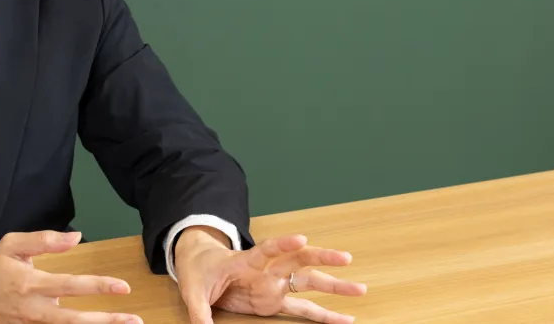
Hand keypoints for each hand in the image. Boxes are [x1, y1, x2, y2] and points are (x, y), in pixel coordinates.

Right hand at [0, 231, 142, 323]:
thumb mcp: (12, 245)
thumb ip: (44, 240)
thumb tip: (76, 237)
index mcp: (31, 284)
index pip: (71, 286)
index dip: (98, 286)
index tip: (123, 287)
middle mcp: (34, 310)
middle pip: (75, 320)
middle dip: (106, 322)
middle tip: (134, 322)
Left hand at [174, 228, 366, 323]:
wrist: (200, 263)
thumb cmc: (198, 272)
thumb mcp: (192, 291)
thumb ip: (199, 313)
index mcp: (244, 262)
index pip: (266, 250)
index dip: (283, 244)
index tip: (303, 239)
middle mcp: (265, 271)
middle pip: (297, 261)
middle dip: (321, 259)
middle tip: (346, 259)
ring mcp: (273, 285)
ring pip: (308, 282)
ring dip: (333, 285)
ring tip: (361, 290)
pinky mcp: (274, 300)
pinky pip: (303, 308)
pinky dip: (324, 314)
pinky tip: (345, 318)